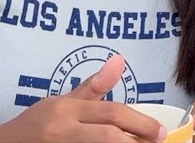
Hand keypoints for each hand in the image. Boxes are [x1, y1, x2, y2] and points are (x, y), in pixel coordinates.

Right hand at [0, 55, 168, 141]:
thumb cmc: (34, 125)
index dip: (141, 122)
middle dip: (138, 140)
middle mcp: (62, 131)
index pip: (111, 113)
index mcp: (66, 110)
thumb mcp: (61, 102)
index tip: (161, 131)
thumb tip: (120, 60)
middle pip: (109, 136)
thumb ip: (93, 87)